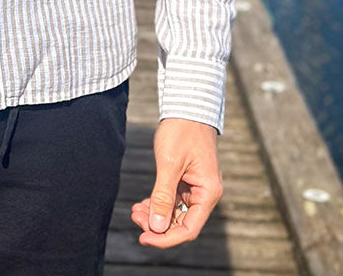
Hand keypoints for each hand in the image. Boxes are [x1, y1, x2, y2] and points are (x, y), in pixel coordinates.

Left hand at [131, 117, 221, 247]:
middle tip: (134, 216)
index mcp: (208, 193)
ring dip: (156, 215)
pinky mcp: (188, 180)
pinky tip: (143, 203)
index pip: (188, 229)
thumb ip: (163, 196)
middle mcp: (206, 194)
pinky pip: (174, 200)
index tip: (143, 237)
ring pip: (176, 213)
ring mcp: (197, 187)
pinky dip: (159, 203)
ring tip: (135, 210)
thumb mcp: (169, 163)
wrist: (187, 105)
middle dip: (157, 224)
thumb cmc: (181, 130)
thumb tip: (157, 227)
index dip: (165, 238)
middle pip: (181, 223)